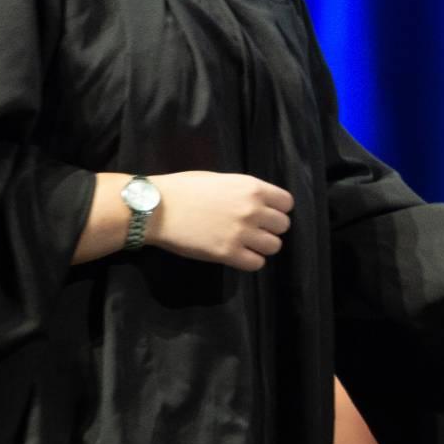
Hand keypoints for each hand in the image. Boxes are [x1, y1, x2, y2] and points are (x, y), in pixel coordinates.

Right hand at [145, 171, 293, 269]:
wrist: (156, 208)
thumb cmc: (184, 188)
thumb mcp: (220, 179)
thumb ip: (243, 191)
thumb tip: (259, 203)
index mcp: (252, 187)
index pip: (287, 203)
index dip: (277, 210)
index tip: (266, 214)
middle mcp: (252, 209)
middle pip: (283, 226)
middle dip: (270, 229)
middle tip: (254, 230)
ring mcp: (241, 232)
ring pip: (274, 246)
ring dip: (262, 246)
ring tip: (246, 244)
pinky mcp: (228, 253)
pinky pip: (256, 263)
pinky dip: (250, 261)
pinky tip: (237, 255)